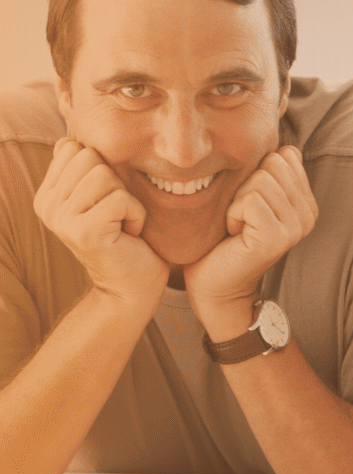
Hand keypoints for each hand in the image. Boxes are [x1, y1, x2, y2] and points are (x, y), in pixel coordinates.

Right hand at [33, 139, 167, 312]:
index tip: (106, 200)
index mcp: (48, 193)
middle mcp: (47, 205)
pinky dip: (136, 215)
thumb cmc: (126, 239)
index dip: (104, 168)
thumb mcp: (101, 197)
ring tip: (122, 224)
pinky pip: (121, 198)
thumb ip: (84, 170)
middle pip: (90, 157)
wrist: (130, 287)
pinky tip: (129, 234)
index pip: (74, 147)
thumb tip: (71, 137)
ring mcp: (61, 219)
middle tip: (117, 214)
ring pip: (105, 175)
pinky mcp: (83, 231)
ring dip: (128, 200)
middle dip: (117, 182)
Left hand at [185, 146, 317, 339]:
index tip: (249, 203)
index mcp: (306, 202)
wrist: (215, 283)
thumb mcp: (250, 198)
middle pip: (272, 164)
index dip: (256, 172)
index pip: (285, 156)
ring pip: (260, 181)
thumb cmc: (225, 238)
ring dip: (237, 201)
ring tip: (238, 225)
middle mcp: (308, 215)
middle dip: (246, 184)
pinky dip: (233, 213)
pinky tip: (234, 232)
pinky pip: (250, 200)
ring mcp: (296, 227)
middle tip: (242, 215)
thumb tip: (286, 149)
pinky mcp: (278, 238)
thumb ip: (269, 173)